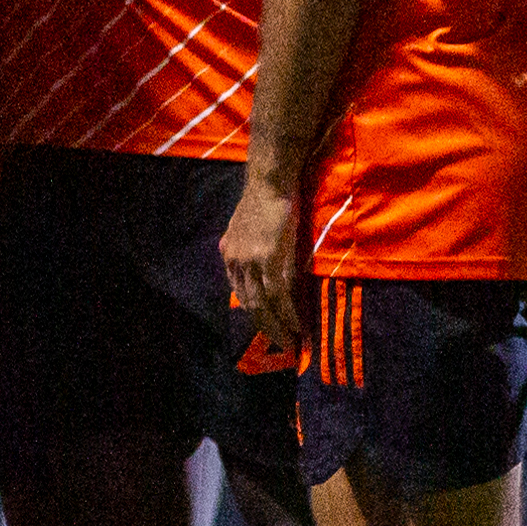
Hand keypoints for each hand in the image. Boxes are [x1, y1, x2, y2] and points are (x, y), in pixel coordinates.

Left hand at [218, 178, 304, 346]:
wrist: (270, 182)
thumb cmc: (266, 198)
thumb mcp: (247, 226)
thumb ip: (248, 245)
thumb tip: (260, 261)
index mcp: (229, 253)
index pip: (240, 291)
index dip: (254, 310)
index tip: (268, 324)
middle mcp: (235, 261)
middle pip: (249, 303)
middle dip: (265, 327)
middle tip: (280, 344)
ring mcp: (251, 262)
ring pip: (263, 304)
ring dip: (277, 327)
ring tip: (290, 342)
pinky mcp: (270, 259)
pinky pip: (279, 295)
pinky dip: (289, 314)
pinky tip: (298, 326)